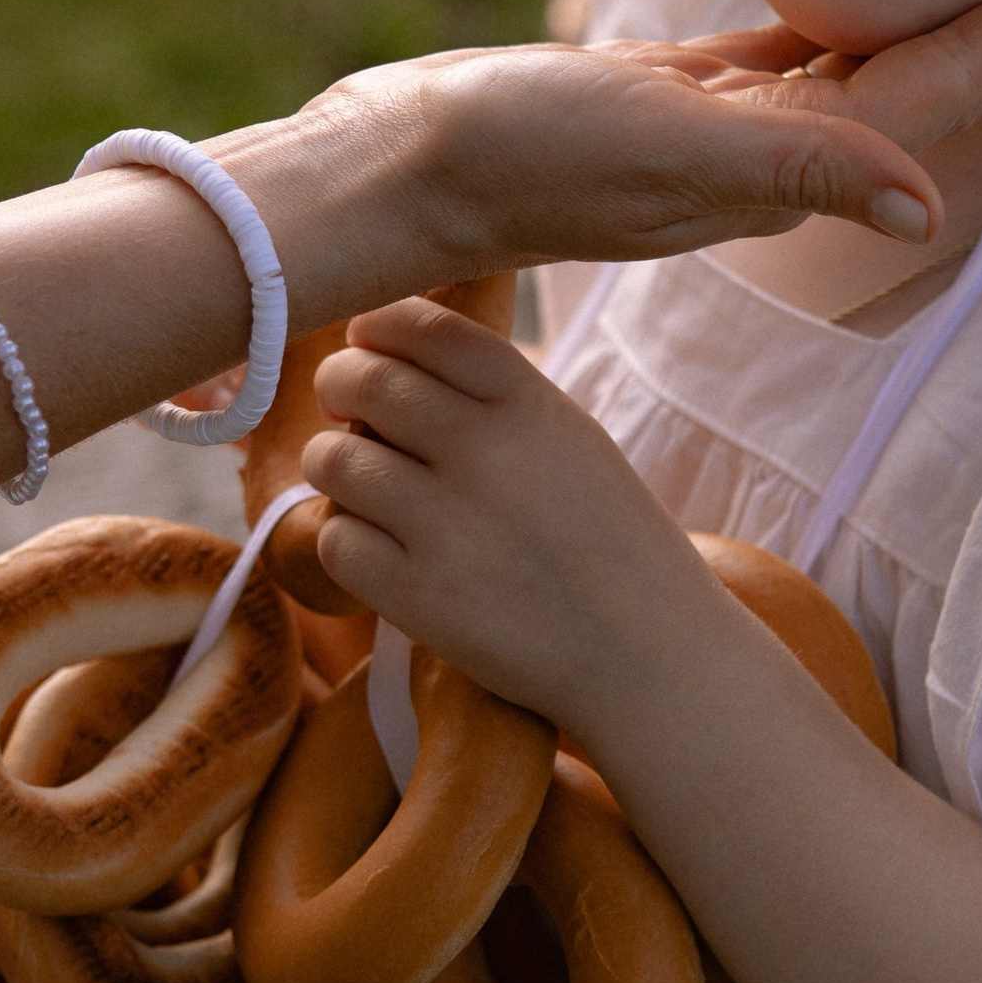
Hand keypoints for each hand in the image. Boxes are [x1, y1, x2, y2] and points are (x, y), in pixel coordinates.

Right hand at [218, 0, 981, 317]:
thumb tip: (927, 202)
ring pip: (866, 64)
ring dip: (948, 21)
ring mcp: (719, 127)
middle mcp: (772, 149)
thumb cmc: (520, 159)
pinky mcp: (663, 98)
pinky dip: (836, 21)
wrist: (397, 177)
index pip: (950, 84)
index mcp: (789, 154)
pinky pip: (781, 55)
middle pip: (935, 72)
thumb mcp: (661, 153)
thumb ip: (795, 171)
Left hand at [305, 298, 711, 735]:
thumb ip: (495, 397)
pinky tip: (378, 548)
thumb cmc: (610, 545)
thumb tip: (392, 361)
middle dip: (338, 387)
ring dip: (334, 465)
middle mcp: (484, 451)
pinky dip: (346, 539)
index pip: (425, 328)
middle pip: (364, 383)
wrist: (648, 654)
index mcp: (529, 404)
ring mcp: (447, 524)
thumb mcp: (573, 440)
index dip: (378, 328)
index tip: (366, 341)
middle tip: (342, 408)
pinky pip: (336, 540)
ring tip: (362, 484)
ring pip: (333, 460)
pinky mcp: (418, 596)